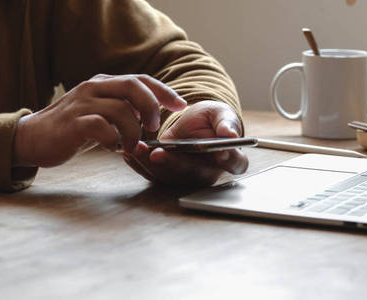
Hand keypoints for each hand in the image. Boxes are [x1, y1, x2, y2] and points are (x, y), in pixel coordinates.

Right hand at [14, 74, 186, 166]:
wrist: (32, 138)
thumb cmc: (71, 128)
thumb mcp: (99, 113)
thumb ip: (122, 109)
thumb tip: (150, 115)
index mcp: (103, 84)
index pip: (140, 79)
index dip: (163, 91)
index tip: (181, 105)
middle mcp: (93, 88)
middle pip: (133, 86)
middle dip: (151, 107)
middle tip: (155, 128)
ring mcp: (82, 104)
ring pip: (120, 109)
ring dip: (133, 131)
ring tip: (131, 147)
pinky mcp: (73, 124)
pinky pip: (101, 127)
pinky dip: (113, 140)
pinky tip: (110, 148)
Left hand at [123, 100, 248, 186]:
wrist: (191, 125)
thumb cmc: (211, 121)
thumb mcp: (220, 114)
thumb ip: (226, 122)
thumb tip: (230, 134)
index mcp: (229, 157)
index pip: (234, 163)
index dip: (228, 159)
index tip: (218, 152)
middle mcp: (209, 172)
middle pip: (194, 173)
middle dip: (175, 164)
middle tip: (158, 154)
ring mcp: (188, 177)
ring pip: (171, 177)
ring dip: (152, 165)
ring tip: (138, 149)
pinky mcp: (169, 176)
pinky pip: (155, 175)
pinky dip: (141, 164)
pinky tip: (131, 153)